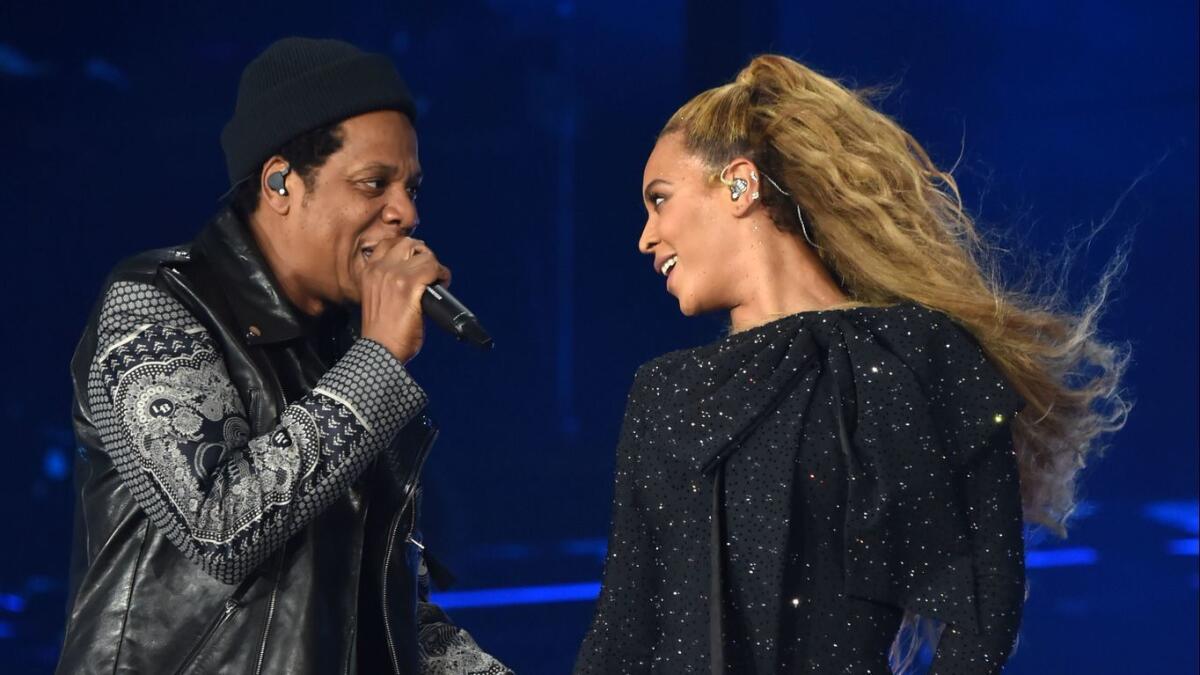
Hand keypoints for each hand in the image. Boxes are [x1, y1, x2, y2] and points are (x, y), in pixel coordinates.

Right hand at [359, 238, 450, 362]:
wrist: (380, 350)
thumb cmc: (381, 332)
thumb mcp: (377, 298)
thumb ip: (389, 282)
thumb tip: (414, 275)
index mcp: (368, 272)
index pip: (388, 244)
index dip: (406, 250)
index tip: (416, 261)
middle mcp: (379, 269)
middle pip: (407, 243)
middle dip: (422, 254)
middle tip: (429, 270)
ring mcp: (394, 275)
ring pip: (423, 253)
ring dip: (434, 265)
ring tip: (437, 278)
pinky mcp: (409, 285)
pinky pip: (432, 266)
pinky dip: (442, 274)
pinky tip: (443, 283)